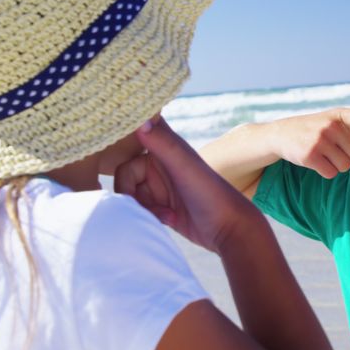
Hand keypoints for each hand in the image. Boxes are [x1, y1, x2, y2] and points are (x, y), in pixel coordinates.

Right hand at [115, 116, 262, 253]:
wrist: (227, 229)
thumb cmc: (211, 193)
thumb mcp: (185, 166)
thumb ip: (163, 143)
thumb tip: (139, 120)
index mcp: (164, 145)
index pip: (130, 142)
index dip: (122, 149)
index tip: (124, 164)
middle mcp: (159, 162)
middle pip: (124, 173)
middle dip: (131, 192)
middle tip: (145, 205)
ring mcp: (158, 184)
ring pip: (129, 193)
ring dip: (143, 207)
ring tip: (165, 214)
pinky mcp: (159, 204)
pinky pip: (138, 208)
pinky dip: (149, 216)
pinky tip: (170, 219)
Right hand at [268, 108, 349, 177]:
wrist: (281, 134)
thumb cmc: (315, 129)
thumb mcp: (332, 120)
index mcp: (339, 115)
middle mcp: (330, 125)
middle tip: (336, 151)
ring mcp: (319, 140)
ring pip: (345, 166)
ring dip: (337, 165)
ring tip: (325, 155)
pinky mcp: (310, 156)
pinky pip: (331, 173)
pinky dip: (326, 171)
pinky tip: (317, 161)